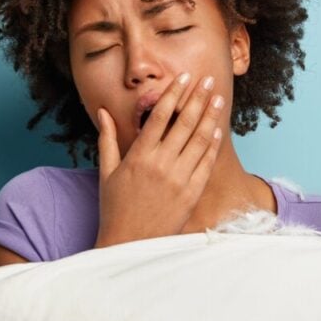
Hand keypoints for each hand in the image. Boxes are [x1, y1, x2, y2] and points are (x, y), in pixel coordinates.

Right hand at [95, 72, 225, 246]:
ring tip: (218, 98)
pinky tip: (217, 130)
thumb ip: (107, 139)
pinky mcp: (192, 193)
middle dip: (198, 98)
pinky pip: (206, 164)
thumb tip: (102, 111)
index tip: (184, 77)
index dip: (174, 94)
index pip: (160, 116)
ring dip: (211, 116)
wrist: (130, 243)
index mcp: (139, 156)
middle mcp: (161, 164)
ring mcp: (179, 179)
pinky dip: (213, 145)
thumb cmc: (115, 207)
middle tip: (208, 80)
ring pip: (200, 140)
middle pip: (185, 123)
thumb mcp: (107, 172)